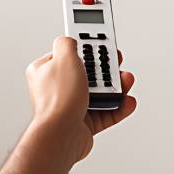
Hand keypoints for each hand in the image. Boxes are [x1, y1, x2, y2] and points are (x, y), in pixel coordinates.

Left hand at [0, 37, 136, 173]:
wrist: (60, 135)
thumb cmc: (58, 100)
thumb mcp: (64, 56)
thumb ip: (68, 42)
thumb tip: (71, 39)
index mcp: (45, 71)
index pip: (69, 53)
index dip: (87, 46)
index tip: (100, 41)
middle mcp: (57, 89)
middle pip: (88, 72)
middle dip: (106, 68)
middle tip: (115, 63)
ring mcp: (70, 106)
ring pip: (99, 92)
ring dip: (115, 87)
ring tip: (125, 81)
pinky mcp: (82, 123)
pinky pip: (105, 112)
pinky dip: (118, 107)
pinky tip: (127, 101)